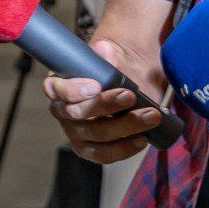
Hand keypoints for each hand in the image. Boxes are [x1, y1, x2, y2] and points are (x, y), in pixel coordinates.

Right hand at [44, 39, 165, 163]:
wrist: (126, 88)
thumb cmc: (110, 71)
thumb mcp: (107, 57)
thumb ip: (105, 54)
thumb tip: (105, 52)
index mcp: (58, 85)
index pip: (57, 89)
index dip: (74, 90)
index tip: (96, 85)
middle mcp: (62, 111)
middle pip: (78, 113)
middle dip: (107, 105)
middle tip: (130, 95)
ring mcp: (75, 133)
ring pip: (96, 135)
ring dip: (125, 126)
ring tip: (151, 116)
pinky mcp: (90, 149)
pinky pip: (103, 155)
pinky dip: (124, 148)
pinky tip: (142, 139)